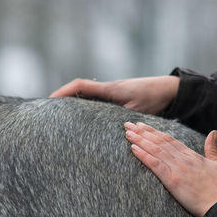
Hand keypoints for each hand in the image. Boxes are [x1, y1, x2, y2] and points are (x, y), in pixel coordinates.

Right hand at [50, 76, 179, 113]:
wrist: (167, 89)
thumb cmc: (153, 98)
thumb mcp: (136, 109)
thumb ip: (121, 118)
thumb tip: (106, 131)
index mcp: (110, 89)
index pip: (81, 86)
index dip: (63, 91)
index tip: (49, 100)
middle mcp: (107, 88)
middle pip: (79, 90)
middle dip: (63, 98)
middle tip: (49, 112)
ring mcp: (111, 92)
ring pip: (87, 95)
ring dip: (74, 103)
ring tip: (61, 117)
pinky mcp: (116, 97)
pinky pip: (97, 100)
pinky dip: (87, 106)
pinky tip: (84, 118)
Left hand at [124, 122, 216, 216]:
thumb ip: (212, 148)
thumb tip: (213, 132)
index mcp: (191, 155)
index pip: (169, 139)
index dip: (154, 132)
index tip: (143, 125)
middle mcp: (182, 159)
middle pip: (159, 141)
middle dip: (142, 132)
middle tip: (128, 124)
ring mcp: (177, 168)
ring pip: (155, 150)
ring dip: (140, 140)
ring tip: (128, 132)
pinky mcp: (172, 180)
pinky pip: (155, 165)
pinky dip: (144, 155)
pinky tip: (133, 148)